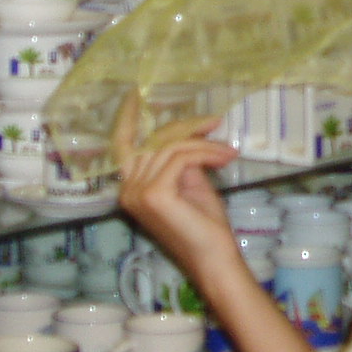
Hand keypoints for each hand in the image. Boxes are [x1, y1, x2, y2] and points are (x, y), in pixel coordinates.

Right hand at [113, 94, 241, 290]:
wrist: (214, 258)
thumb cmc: (205, 226)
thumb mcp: (190, 184)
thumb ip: (181, 160)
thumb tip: (187, 135)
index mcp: (131, 188)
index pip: (124, 146)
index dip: (127, 119)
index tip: (134, 94)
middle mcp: (127, 189)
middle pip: (153, 141)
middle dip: (186, 129)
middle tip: (215, 125)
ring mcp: (138, 192)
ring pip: (171, 148)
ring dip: (203, 145)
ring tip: (227, 152)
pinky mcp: (155, 193)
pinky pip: (181, 158)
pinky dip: (205, 154)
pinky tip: (223, 159)